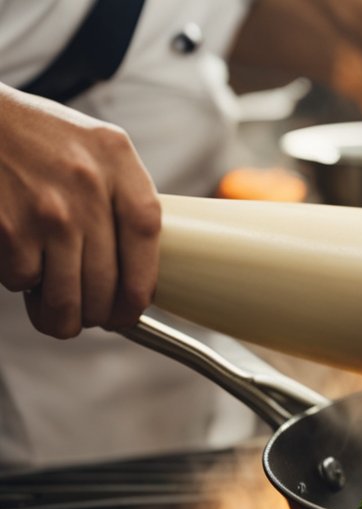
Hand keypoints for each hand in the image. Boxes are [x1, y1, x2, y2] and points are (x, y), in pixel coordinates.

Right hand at [0, 84, 159, 337]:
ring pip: (66, 295)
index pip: (147, 236)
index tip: (134, 307)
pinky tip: (22, 260)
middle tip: (95, 318)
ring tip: (61, 314)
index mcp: (117, 160)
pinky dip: (22, 282)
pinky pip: (24, 280)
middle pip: (106, 280)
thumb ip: (123, 194)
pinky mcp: (9, 228)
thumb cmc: (38, 136)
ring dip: (63, 316)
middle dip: (100, 314)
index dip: (142, 285)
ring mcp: (47, 209)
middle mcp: (87, 185)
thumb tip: (141, 268)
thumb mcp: (97, 147)